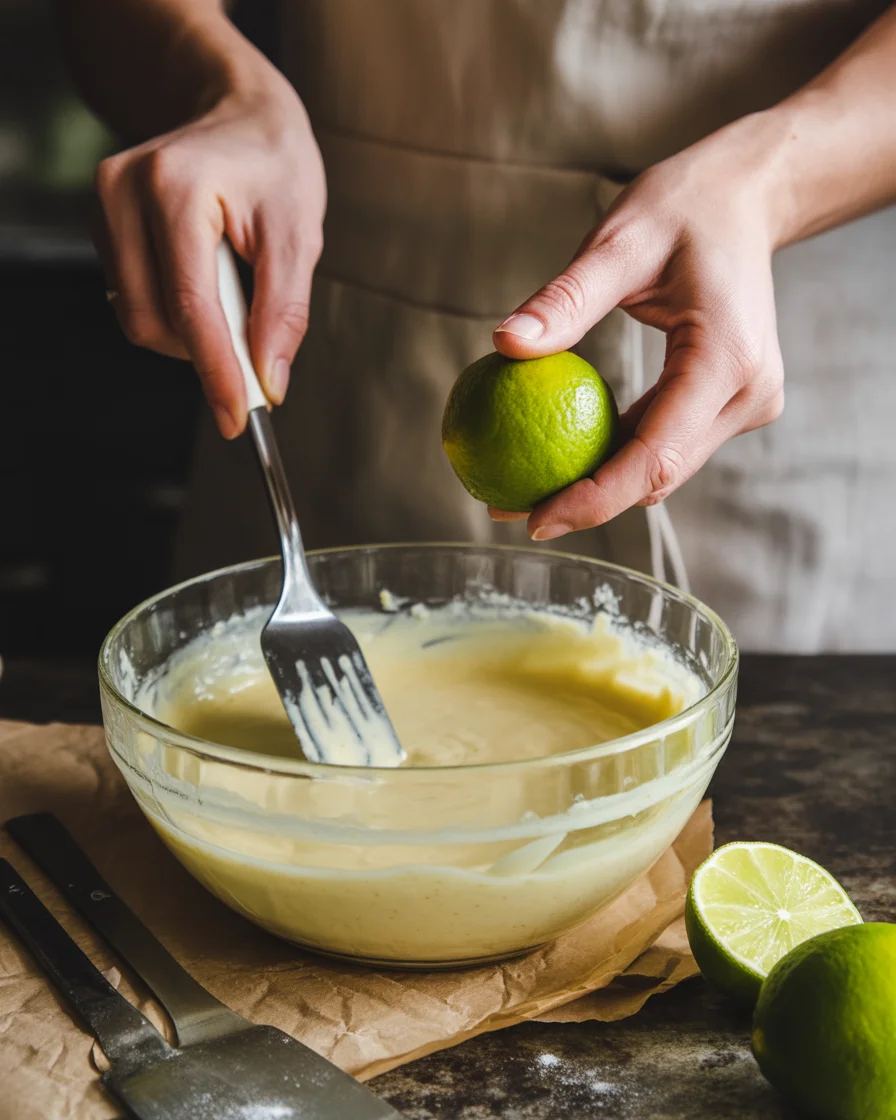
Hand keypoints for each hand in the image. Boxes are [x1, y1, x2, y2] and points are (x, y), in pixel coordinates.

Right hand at [95, 59, 325, 437]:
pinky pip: (132, 298)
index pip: (191, 308)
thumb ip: (284, 312)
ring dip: (189, 332)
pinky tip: (204, 281)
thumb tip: (268, 381)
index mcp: (176, 189)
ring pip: (137, 316)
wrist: (236, 112)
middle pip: (152, 321)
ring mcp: (104, 207)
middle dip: (204, 352)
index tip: (237, 418)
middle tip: (254, 346)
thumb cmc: (274, 164)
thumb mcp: (298, 234)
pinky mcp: (102, 224)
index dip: (216, 372)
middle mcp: (123, 193)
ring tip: (232, 293)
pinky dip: (173, 311)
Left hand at [490, 116, 786, 540]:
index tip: (534, 520)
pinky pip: (666, 442)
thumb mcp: (618, 243)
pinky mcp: (731, 403)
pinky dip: (617, 453)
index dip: (595, 499)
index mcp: (728, 360)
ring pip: (662, 467)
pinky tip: (562, 456)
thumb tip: (502, 345)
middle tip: (506, 507)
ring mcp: (746, 403)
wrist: (746, 198)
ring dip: (598, 483)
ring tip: (522, 489)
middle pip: (659, 475)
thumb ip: (565, 299)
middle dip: (585, 502)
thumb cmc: (683, 208)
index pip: (656, 456)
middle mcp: (747, 395)